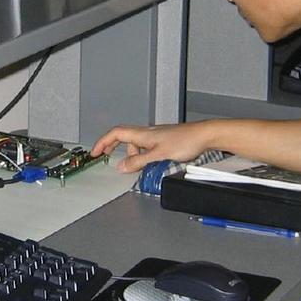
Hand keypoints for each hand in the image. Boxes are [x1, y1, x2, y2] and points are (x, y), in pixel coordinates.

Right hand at [90, 122, 212, 171]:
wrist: (205, 135)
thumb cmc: (186, 141)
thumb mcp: (158, 155)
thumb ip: (139, 162)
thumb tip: (121, 167)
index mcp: (143, 134)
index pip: (116, 133)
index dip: (102, 142)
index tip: (94, 152)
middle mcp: (148, 133)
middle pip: (124, 137)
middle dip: (113, 147)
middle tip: (105, 157)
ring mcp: (157, 136)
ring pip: (136, 144)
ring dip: (132, 155)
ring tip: (136, 168)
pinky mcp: (165, 140)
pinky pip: (147, 147)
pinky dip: (143, 155)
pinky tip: (150, 163)